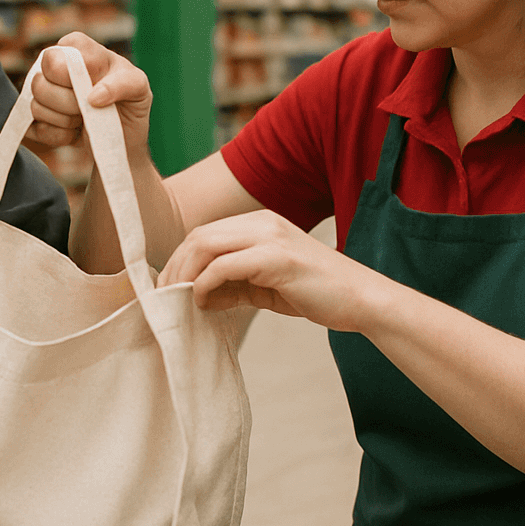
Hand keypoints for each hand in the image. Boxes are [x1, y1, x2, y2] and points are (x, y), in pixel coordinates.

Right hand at [25, 32, 152, 159]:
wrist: (122, 139)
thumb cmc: (130, 104)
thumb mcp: (139, 88)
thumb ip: (123, 83)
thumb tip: (93, 97)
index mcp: (76, 48)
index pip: (54, 59)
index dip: (70, 79)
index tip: (92, 89)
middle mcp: (54, 66)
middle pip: (39, 84)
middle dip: (69, 103)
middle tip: (91, 107)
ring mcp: (42, 91)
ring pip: (36, 107)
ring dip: (67, 122)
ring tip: (86, 119)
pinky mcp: (35, 118)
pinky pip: (34, 130)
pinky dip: (60, 137)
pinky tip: (75, 132)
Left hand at [158, 211, 386, 330]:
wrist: (360, 299)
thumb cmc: (316, 294)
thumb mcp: (266, 286)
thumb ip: (234, 285)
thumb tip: (199, 295)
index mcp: (260, 223)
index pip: (205, 234)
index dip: (181, 259)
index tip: (168, 287)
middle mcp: (263, 223)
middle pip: (200, 236)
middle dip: (175, 266)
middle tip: (164, 295)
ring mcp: (270, 237)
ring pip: (207, 245)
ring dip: (185, 274)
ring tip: (178, 299)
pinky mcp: (277, 258)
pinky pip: (224, 266)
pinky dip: (205, 283)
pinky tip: (203, 302)